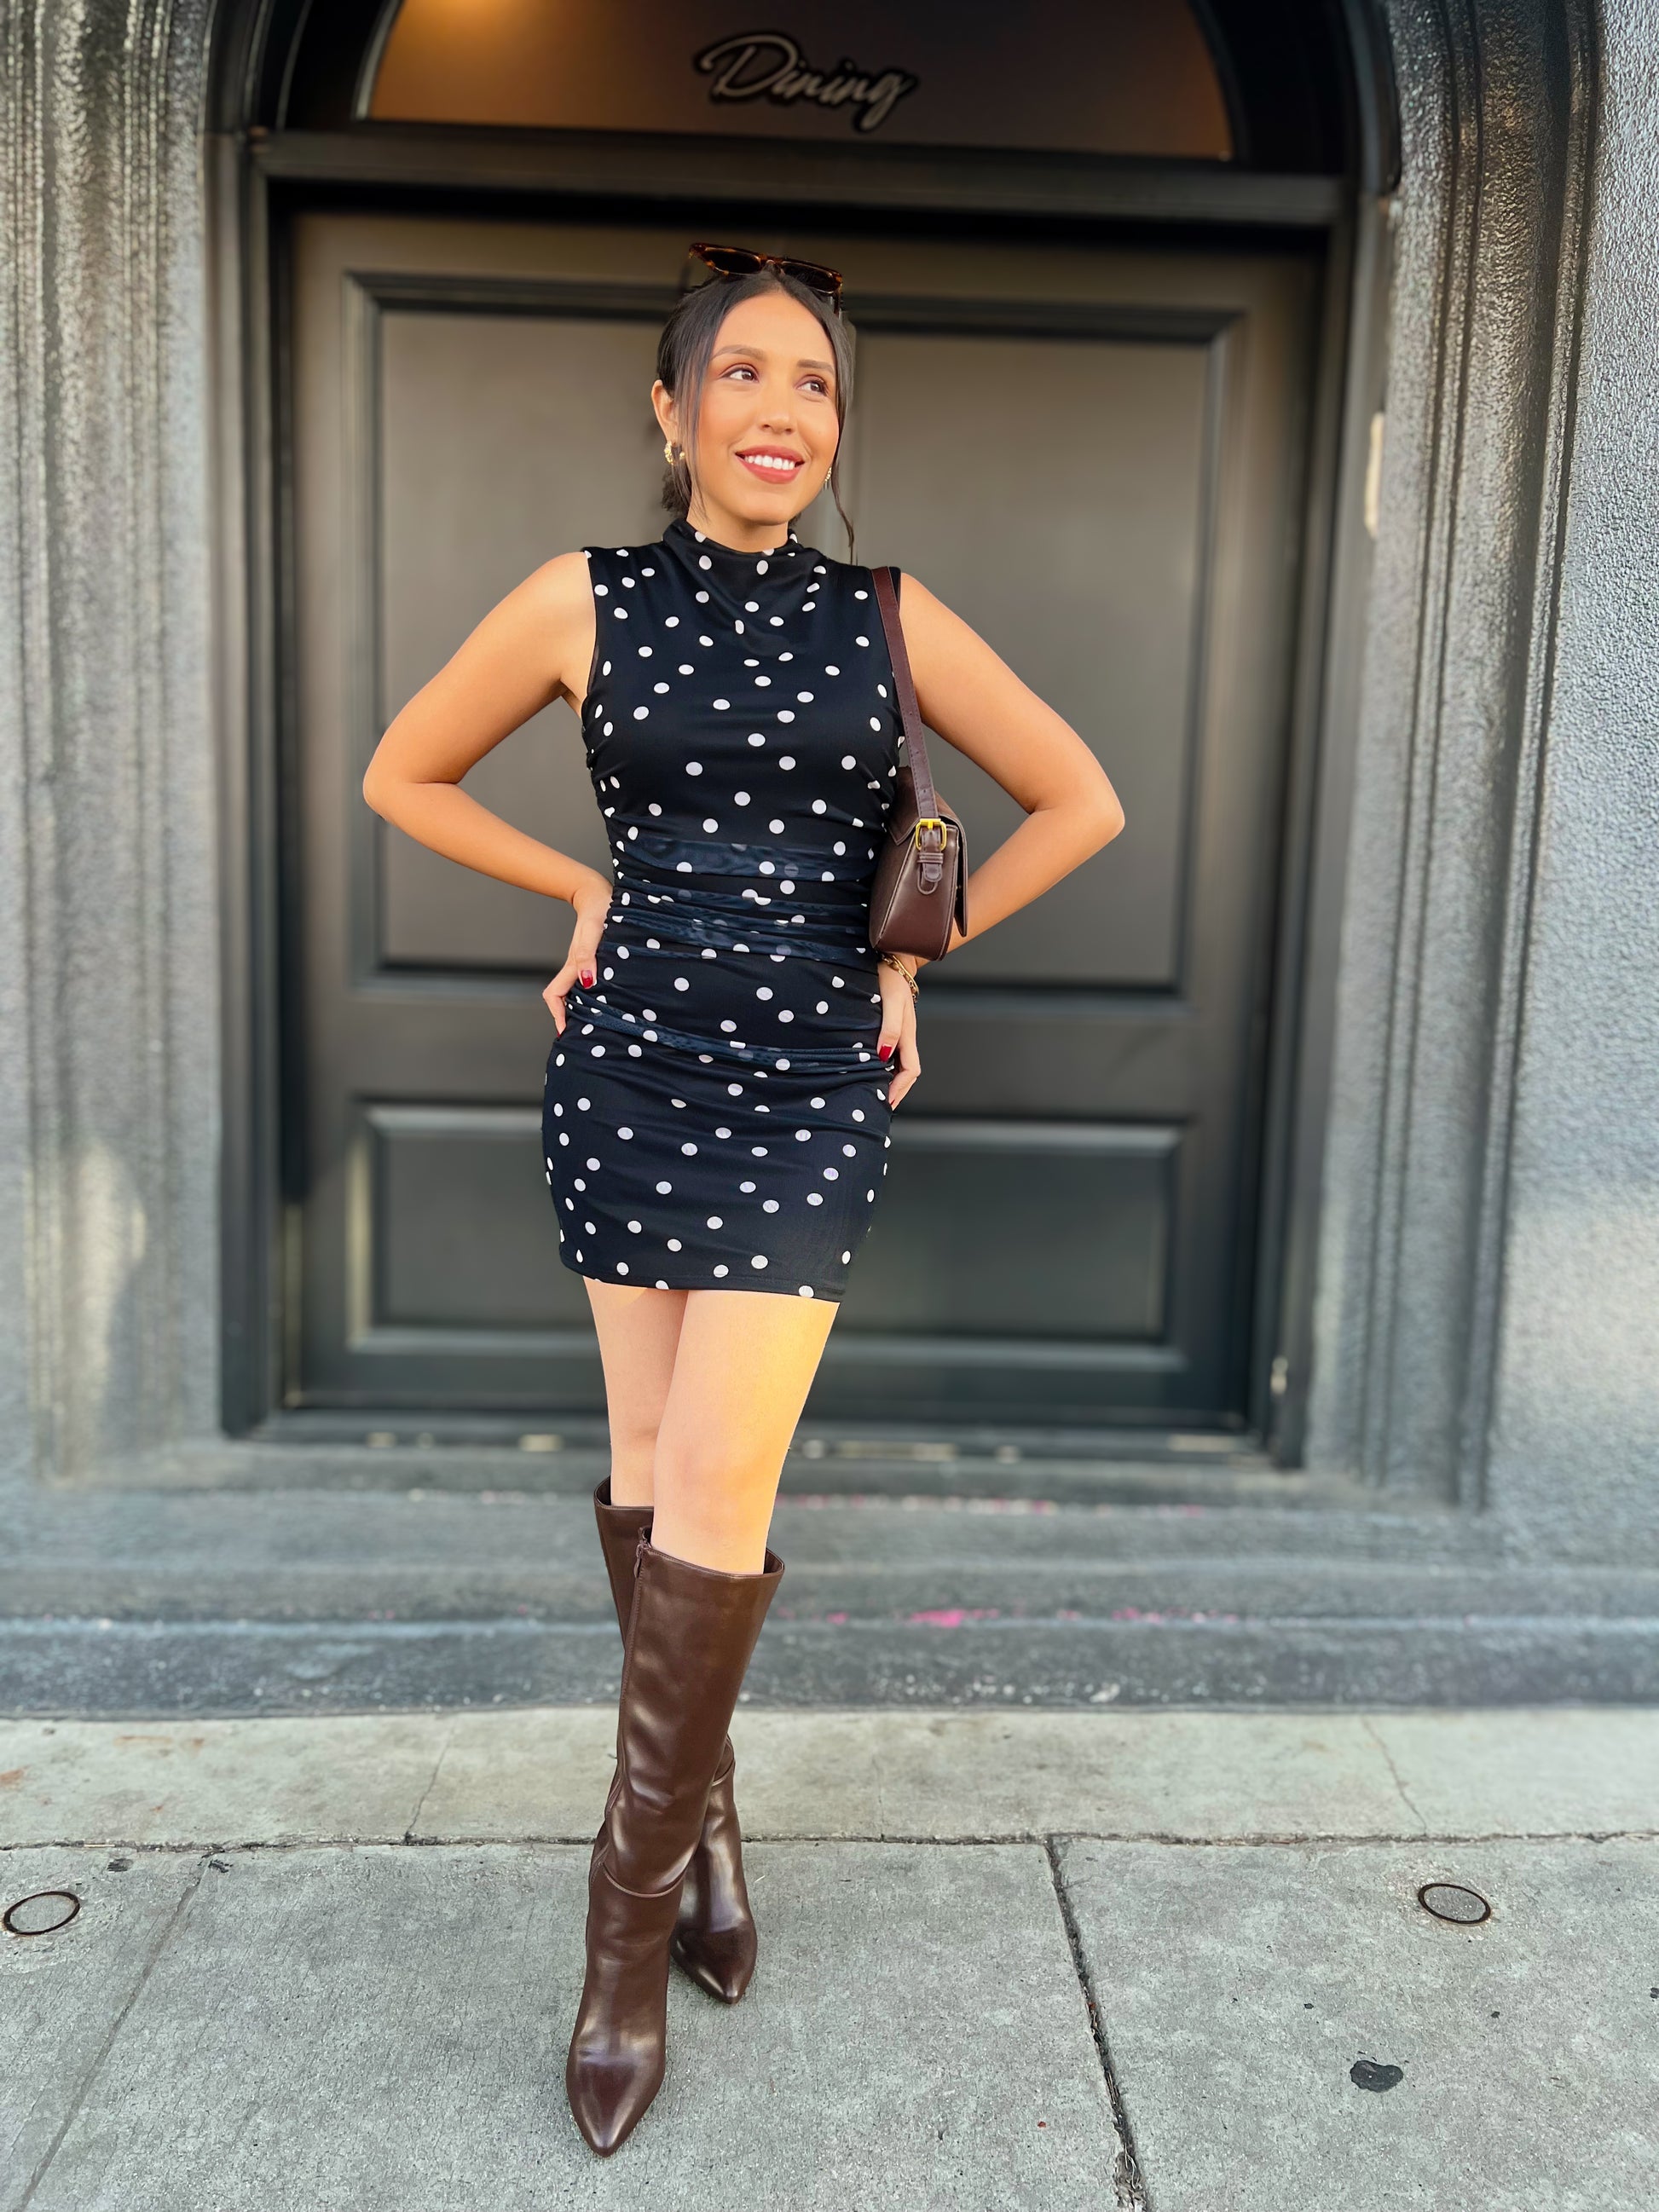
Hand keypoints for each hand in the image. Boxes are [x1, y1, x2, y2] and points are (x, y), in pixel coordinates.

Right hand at [542, 874, 612, 1033]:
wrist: (599, 894)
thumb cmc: (599, 910)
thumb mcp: (594, 931)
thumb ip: (587, 955)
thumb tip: (587, 982)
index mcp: (574, 964)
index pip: (555, 995)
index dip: (557, 1014)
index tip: (565, 1030)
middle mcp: (577, 967)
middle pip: (564, 998)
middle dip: (569, 1018)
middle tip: (581, 1036)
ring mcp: (584, 964)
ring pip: (576, 991)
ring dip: (581, 1008)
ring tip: (593, 1024)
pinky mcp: (593, 959)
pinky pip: (588, 982)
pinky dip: (591, 996)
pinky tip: (604, 1001)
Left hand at [875, 958, 920, 1106]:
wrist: (892, 958)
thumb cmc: (888, 978)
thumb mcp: (890, 1003)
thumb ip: (889, 1029)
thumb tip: (884, 1056)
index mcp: (908, 1034)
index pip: (910, 1070)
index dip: (900, 1088)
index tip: (887, 1101)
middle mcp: (906, 1036)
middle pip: (907, 1071)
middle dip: (897, 1089)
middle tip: (882, 1103)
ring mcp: (901, 1031)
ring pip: (900, 1063)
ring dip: (891, 1078)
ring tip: (878, 1091)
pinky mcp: (892, 1025)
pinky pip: (893, 1052)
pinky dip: (886, 1065)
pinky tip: (874, 1068)